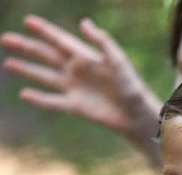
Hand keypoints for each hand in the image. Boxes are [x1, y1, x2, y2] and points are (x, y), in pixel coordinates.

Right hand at [1, 14, 162, 164]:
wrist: (137, 114)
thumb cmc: (131, 85)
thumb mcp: (118, 61)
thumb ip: (102, 42)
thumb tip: (84, 23)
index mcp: (85, 57)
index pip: (60, 40)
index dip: (45, 31)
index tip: (28, 21)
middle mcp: (76, 70)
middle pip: (46, 55)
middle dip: (27, 47)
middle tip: (6, 38)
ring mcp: (74, 88)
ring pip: (44, 76)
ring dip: (27, 70)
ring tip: (8, 64)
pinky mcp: (75, 106)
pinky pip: (52, 101)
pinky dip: (39, 99)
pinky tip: (24, 93)